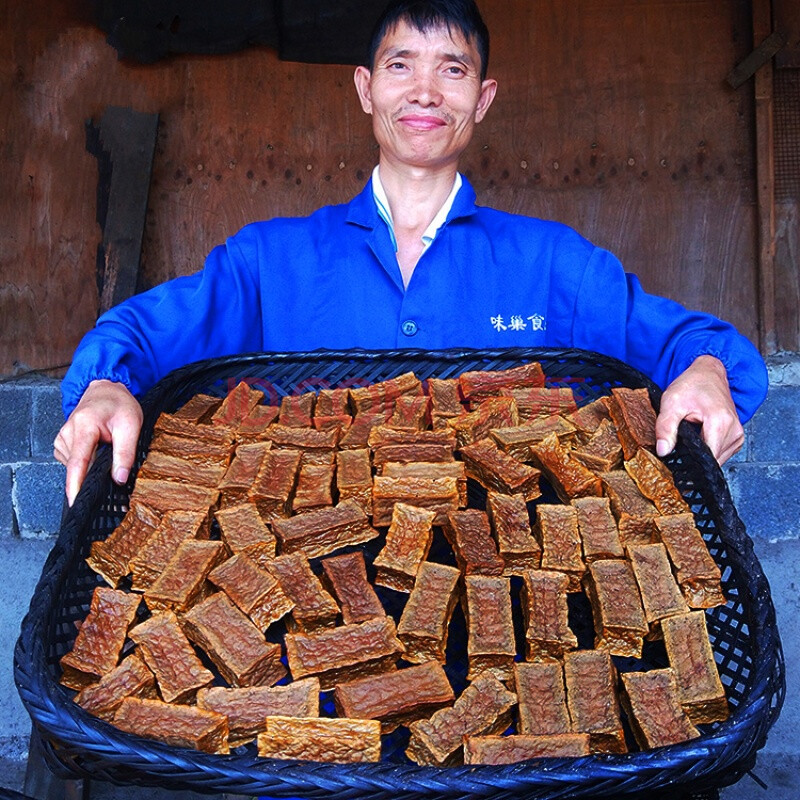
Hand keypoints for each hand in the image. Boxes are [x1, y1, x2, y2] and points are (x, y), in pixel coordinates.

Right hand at [53, 380, 142, 506]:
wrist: (105, 389)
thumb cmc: (118, 404)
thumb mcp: (132, 425)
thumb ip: (125, 453)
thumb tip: (120, 479)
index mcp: (84, 426)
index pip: (78, 462)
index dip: (76, 484)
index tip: (75, 502)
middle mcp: (68, 432)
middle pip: (78, 467)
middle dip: (92, 477)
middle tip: (112, 474)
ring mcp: (63, 438)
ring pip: (76, 466)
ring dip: (91, 466)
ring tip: (106, 449)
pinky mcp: (63, 443)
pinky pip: (74, 462)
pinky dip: (87, 462)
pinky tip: (97, 451)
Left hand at [655, 355, 743, 464]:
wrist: (708, 373)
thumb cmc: (692, 385)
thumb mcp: (671, 403)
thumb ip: (666, 428)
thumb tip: (663, 451)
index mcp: (720, 422)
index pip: (707, 457)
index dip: (691, 460)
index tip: (678, 456)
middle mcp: (734, 430)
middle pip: (712, 459)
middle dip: (694, 456)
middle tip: (681, 441)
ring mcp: (738, 434)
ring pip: (717, 457)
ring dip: (702, 452)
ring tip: (691, 435)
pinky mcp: (736, 437)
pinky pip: (721, 452)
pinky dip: (708, 448)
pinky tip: (699, 437)